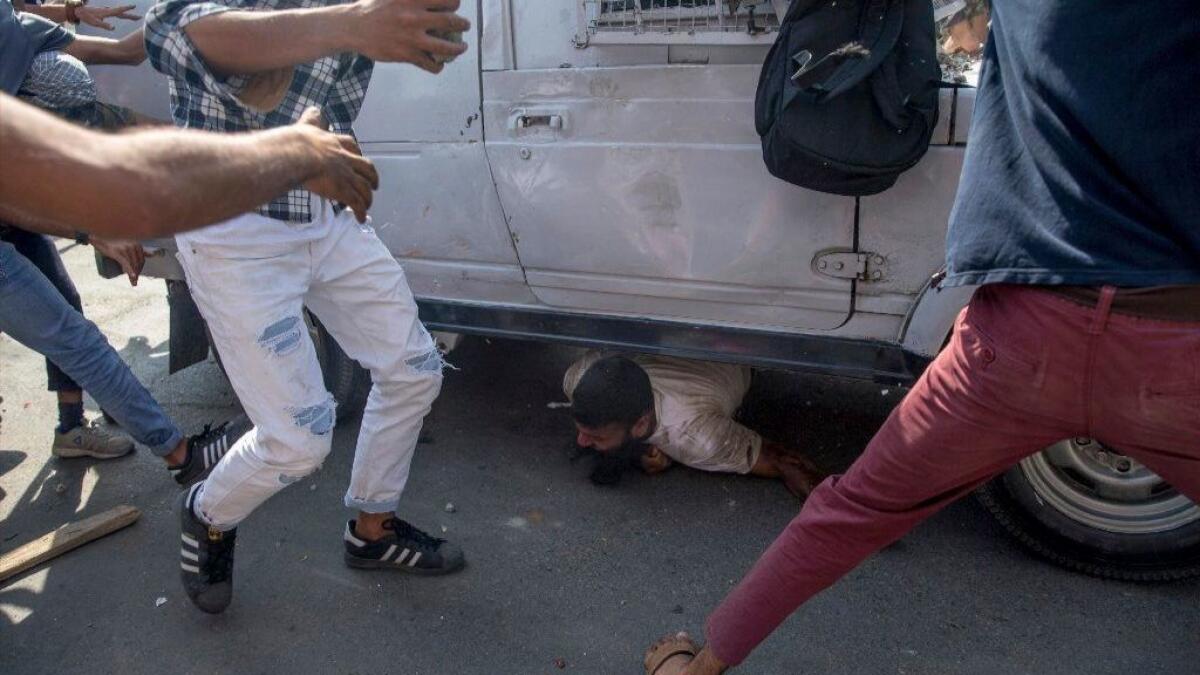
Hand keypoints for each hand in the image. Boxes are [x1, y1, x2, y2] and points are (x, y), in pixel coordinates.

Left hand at [76, 4, 140, 30]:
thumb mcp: (94, 23)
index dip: (127, 9)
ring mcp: (106, 11)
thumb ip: (104, 25)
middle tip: (140, 17)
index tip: (134, 6)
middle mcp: (108, 10)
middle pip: (121, 13)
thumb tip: (113, 28)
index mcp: (107, 12)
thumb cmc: (86, 17)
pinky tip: (121, 15)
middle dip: (130, 15)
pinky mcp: (104, 12)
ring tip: (134, 17)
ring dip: (127, 14)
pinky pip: (115, 13)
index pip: (119, 11)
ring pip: (118, 13)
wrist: (78, 10)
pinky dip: (121, 14)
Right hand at [91, 237, 145, 285]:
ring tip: (133, 282)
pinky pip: (126, 264)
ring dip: (134, 275)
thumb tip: (153, 255)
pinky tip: (133, 277)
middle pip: (138, 263)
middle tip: (134, 281)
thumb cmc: (113, 241)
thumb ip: (139, 249)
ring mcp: (125, 249)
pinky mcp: (118, 253)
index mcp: (136, 244)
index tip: (137, 275)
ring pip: (133, 265)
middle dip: (138, 273)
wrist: (98, 236)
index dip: (140, 269)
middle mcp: (133, 245)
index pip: (142, 260)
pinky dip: (130, 271)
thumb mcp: (128, 243)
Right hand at [295, 108, 379, 222]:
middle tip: (374, 184)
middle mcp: (345, 158)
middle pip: (366, 168)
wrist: (298, 155)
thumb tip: (314, 109)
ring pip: (364, 188)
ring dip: (368, 197)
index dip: (357, 153)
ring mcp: (347, 175)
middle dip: (372, 177)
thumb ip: (311, 119)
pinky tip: (360, 219)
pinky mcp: (344, 190)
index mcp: (335, 143)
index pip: (351, 145)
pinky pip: (357, 204)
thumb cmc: (296, 142)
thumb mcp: (307, 125)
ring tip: (368, 204)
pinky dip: (361, 212)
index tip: (359, 157)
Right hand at [347, 0, 469, 72]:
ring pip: (446, 47)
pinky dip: (438, 66)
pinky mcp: (406, 55)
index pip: (447, 0)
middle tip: (465, 25)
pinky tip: (439, 64)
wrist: (353, 27)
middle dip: (463, 24)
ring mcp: (412, 38)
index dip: (455, 3)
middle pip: (451, 22)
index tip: (455, 5)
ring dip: (458, 48)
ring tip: (462, 47)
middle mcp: (415, 17)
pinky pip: (430, 64)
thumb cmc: (374, 7)